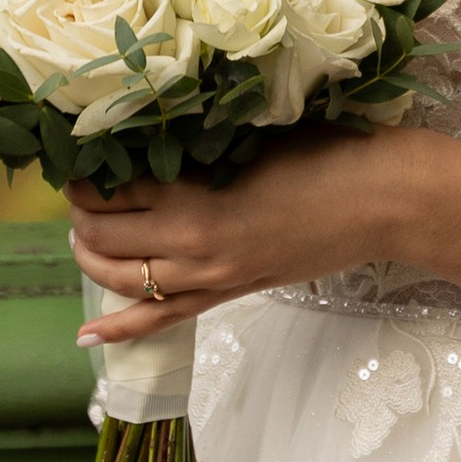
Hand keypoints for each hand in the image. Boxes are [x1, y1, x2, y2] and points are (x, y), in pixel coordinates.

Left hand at [68, 128, 425, 346]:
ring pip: (123, 280)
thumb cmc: (325, 151)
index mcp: (193, 192)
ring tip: (84, 237)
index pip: (109, 190)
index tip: (78, 154)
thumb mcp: (251, 130)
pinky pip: (163, 319)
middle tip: (81, 191)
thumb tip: (149, 126)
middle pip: (103, 236)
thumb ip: (199, 137)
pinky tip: (88, 335)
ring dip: (91, 259)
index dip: (83, 174)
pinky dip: (121, 330)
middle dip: (80, 215)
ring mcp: (210, 275)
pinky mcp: (229, 293)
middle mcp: (190, 241)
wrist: (381, 198)